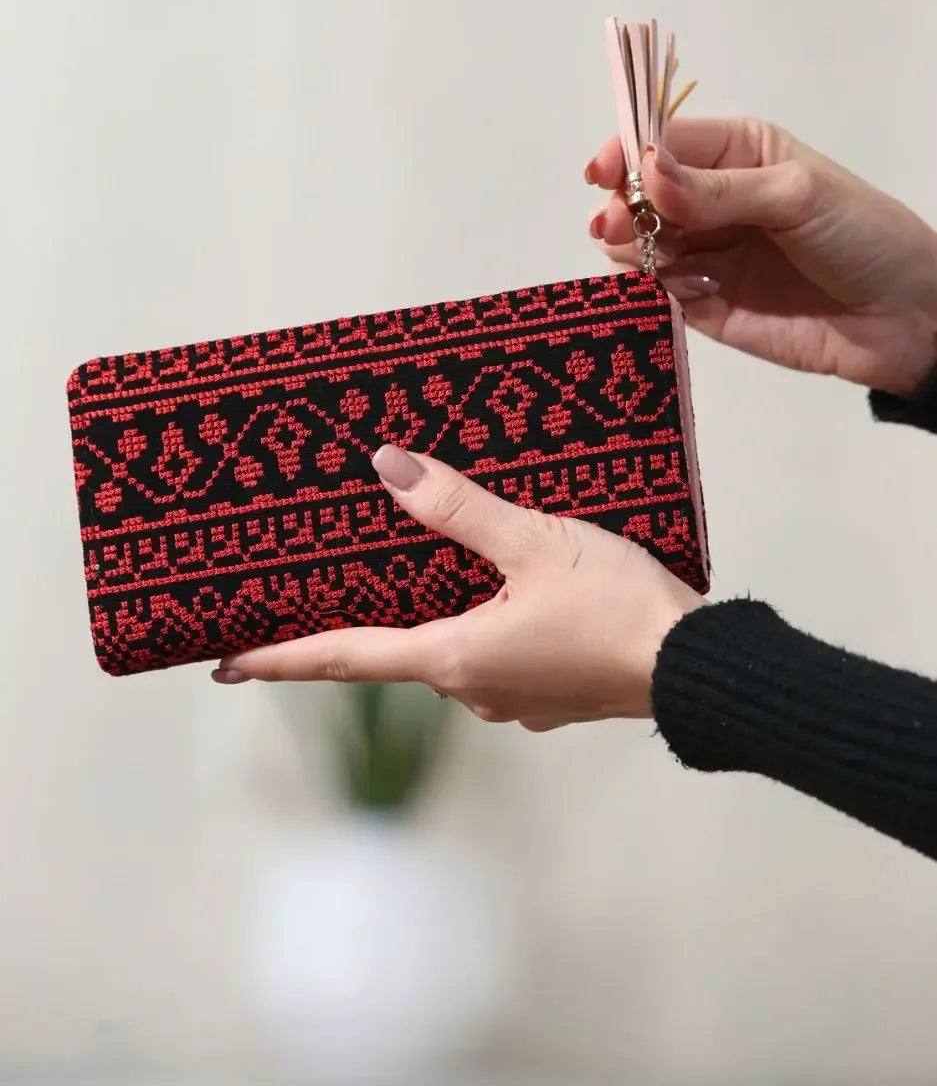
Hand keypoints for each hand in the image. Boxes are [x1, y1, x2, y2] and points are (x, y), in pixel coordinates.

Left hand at [211, 445, 701, 730]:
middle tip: (314, 600)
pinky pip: (491, 660)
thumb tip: (387, 470)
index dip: (279, 658)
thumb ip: (459, 507)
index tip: (224, 664)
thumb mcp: (533, 543)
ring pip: (446, 656)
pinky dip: (473, 629)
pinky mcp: (549, 694)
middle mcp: (472, 689)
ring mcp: (512, 699)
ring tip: (414, 582)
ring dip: (421, 626)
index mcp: (453, 658)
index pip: (344, 659)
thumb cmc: (616, 607)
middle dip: (352, 633)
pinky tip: (495, 599)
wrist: (696, 666)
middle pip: (392, 657)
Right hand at [586, 118, 936, 395]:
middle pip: (642, 195)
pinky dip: (655, 289)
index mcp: (738, 153)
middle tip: (618, 226)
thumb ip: (717, 190)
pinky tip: (678, 287)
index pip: (665, 141)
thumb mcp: (796, 195)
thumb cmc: (861, 236)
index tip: (601, 174)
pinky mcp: (704, 306)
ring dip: (632, 247)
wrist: (906, 319)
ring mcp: (706, 254)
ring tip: (646, 255)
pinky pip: (660, 293)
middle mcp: (712, 200)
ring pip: (641, 243)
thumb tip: (647, 171)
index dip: (628, 153)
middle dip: (623, 206)